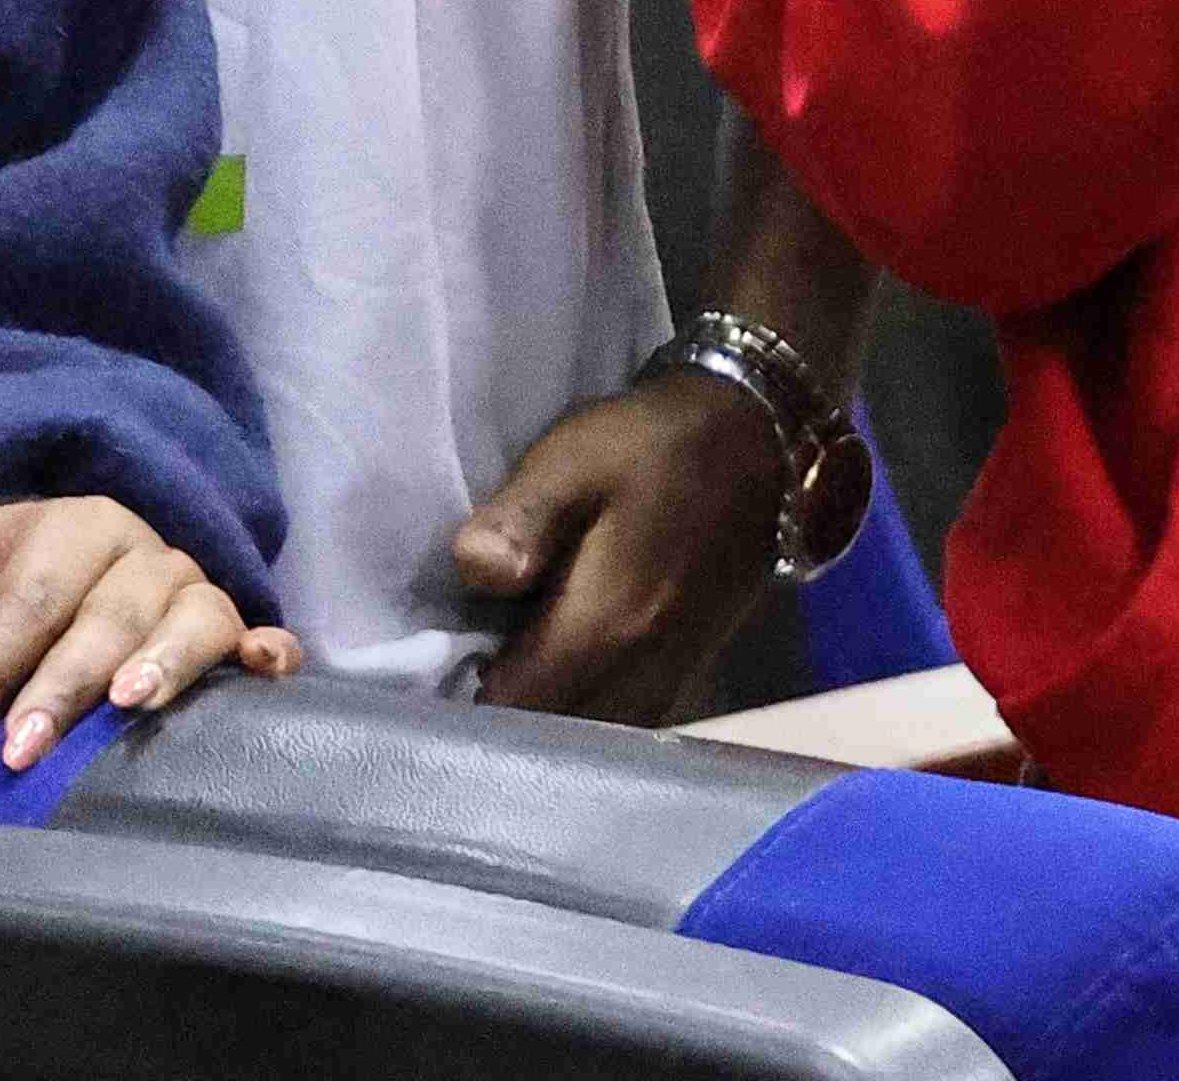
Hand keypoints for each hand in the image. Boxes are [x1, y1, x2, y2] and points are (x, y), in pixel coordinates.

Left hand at [0, 494, 291, 772]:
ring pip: (194, 618)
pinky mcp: (231, 631)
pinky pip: (264, 633)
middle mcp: (142, 553)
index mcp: (72, 527)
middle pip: (109, 615)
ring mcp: (192, 591)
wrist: (42, 573)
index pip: (29, 601)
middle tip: (20, 750)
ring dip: (164, 661)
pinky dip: (270, 651)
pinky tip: (261, 671)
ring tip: (128, 707)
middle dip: (61, 685)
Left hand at [449, 368, 786, 723]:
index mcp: (604, 630)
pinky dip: (581, 712)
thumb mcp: (574, 459)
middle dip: (498, 718)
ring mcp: (669, 682)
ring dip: (541, 719)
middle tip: (452, 675)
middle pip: (549, 736)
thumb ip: (522, 520)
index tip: (423, 680)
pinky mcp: (684, 673)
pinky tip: (555, 671)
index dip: (458, 706)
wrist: (755, 441)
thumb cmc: (653, 446)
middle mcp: (640, 677)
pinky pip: (618, 722)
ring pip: (587, 737)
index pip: (511, 712)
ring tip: (498, 672)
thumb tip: (473, 574)